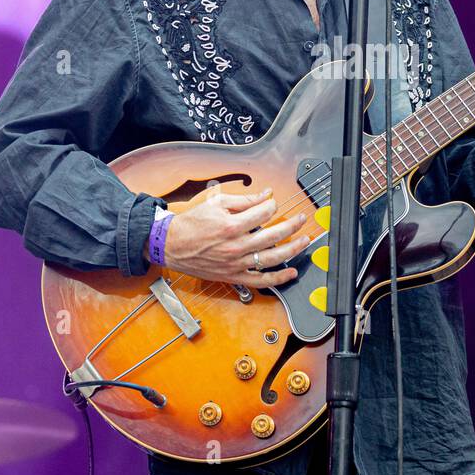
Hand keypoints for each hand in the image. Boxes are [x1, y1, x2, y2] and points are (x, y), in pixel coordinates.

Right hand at [159, 187, 309, 287]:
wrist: (171, 245)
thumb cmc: (191, 224)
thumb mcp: (217, 204)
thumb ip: (244, 200)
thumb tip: (265, 194)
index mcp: (232, 226)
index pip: (264, 213)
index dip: (272, 205)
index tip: (272, 203)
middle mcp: (236, 246)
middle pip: (274, 235)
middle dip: (292, 225)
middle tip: (301, 219)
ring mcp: (236, 263)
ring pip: (273, 258)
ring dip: (293, 249)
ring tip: (304, 241)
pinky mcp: (234, 276)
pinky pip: (260, 280)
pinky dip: (278, 278)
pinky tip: (291, 272)